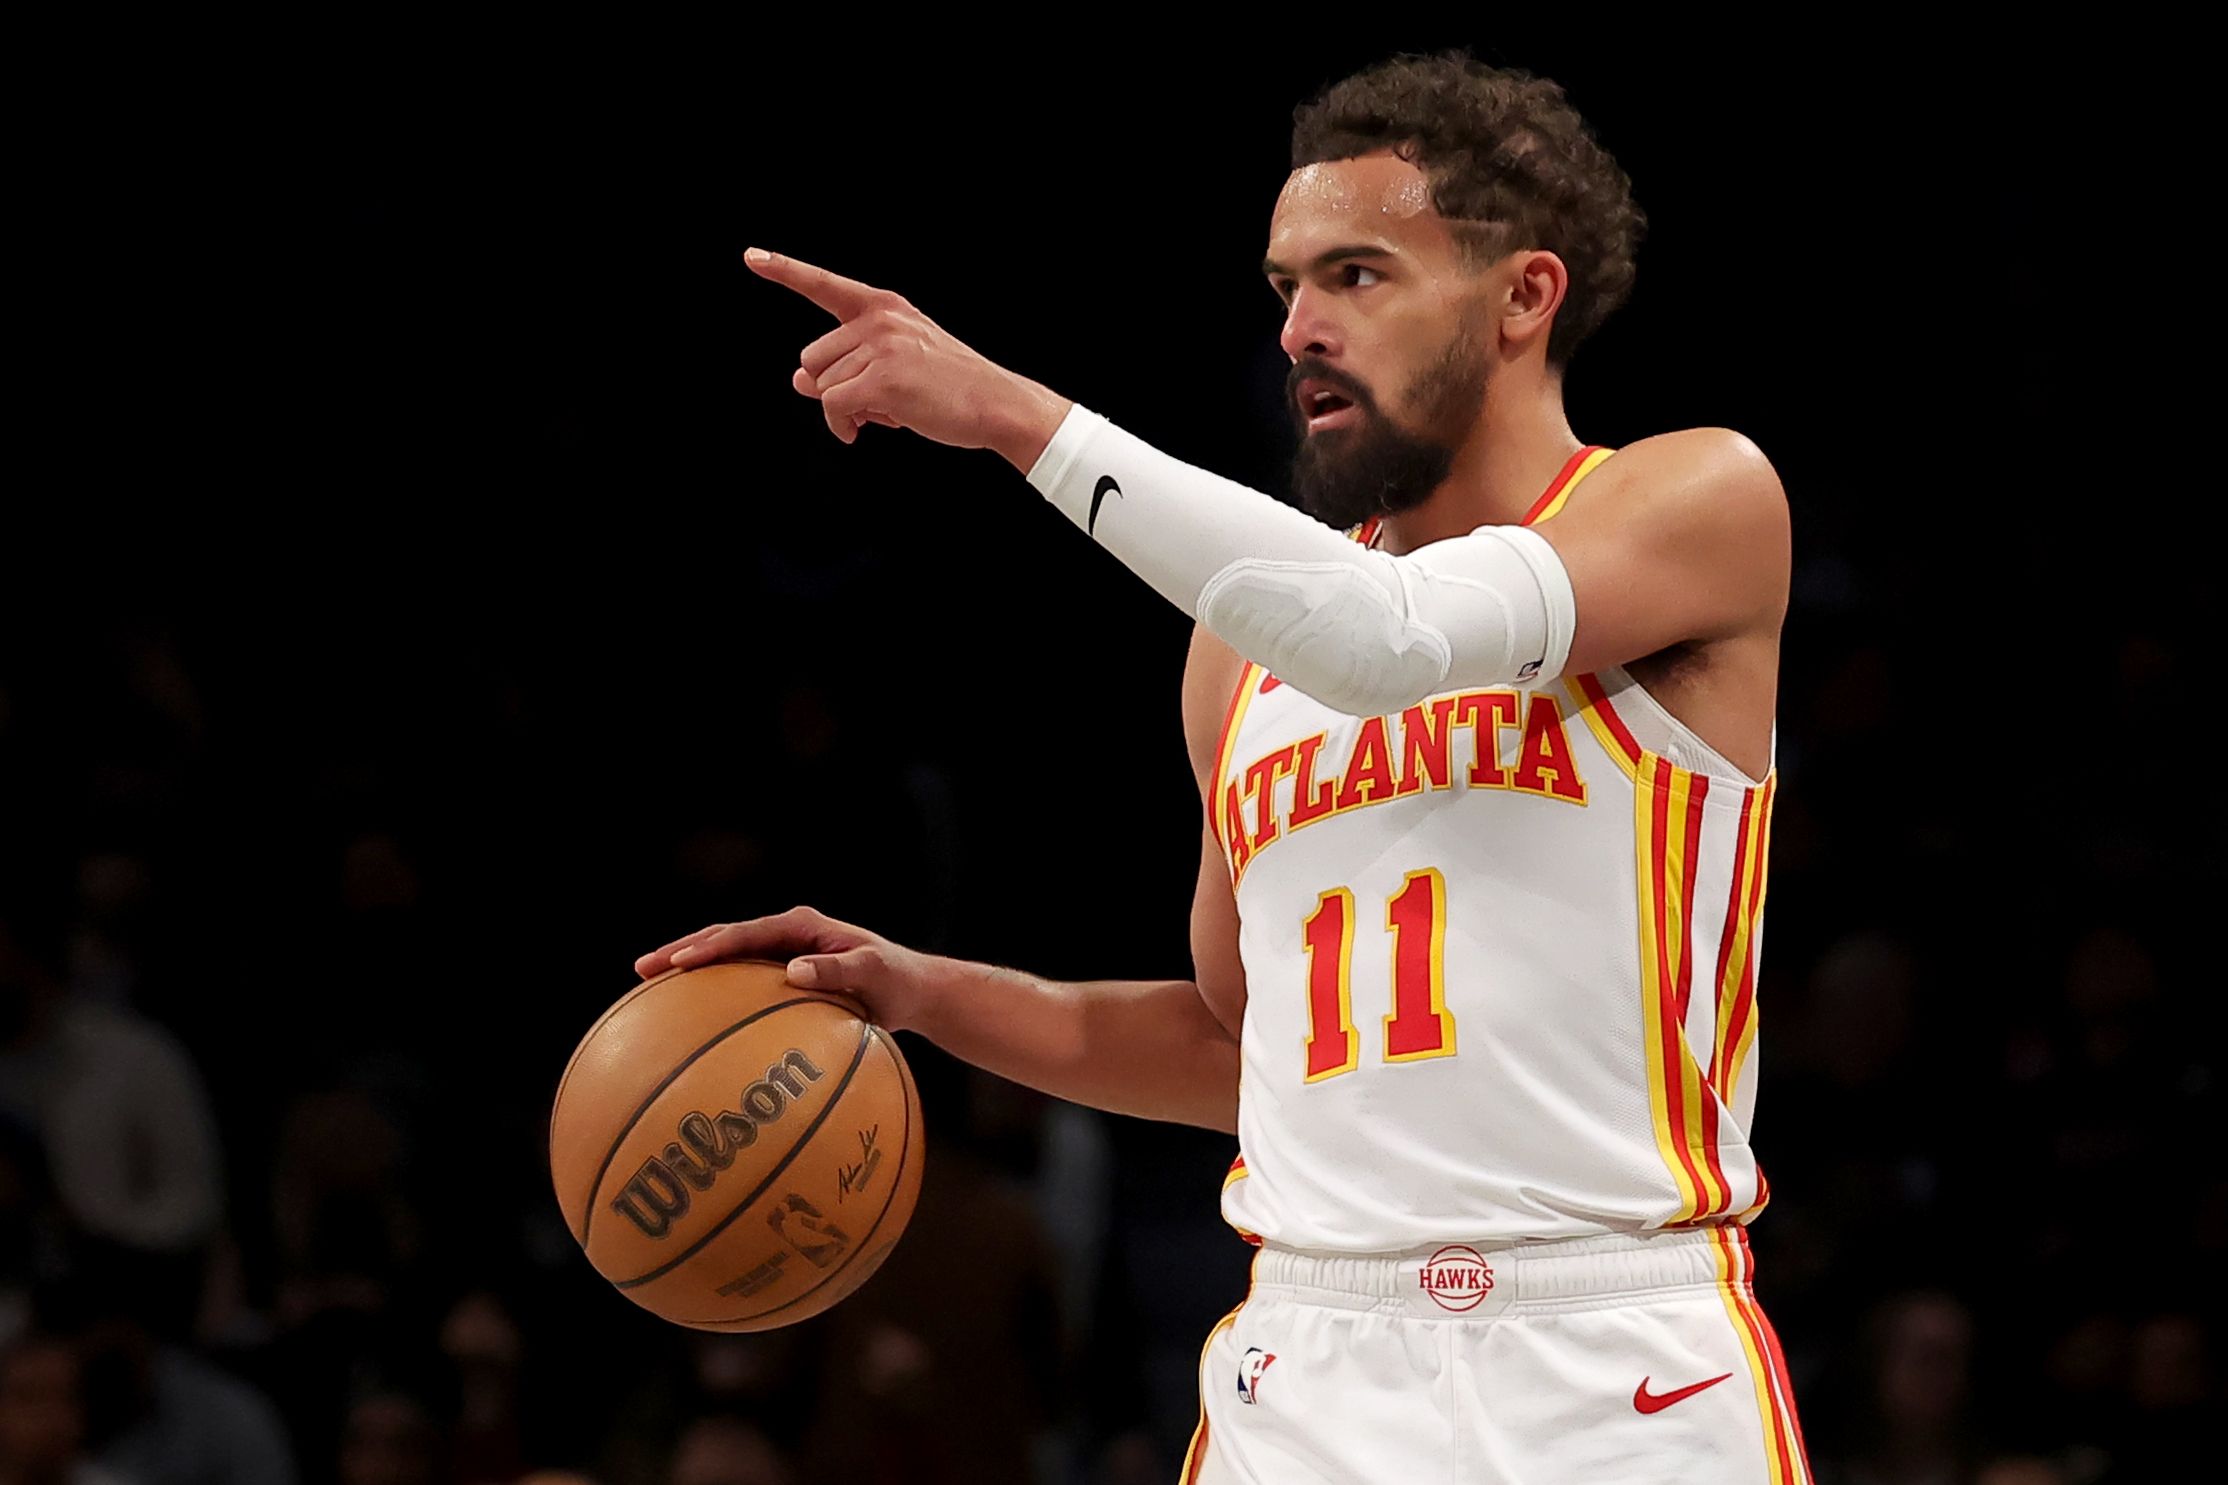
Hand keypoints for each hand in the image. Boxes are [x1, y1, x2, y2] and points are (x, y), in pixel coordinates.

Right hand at [634, 905, 943, 1034]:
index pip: (745, 932)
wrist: (911, 990)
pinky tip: (685, 1019)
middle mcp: (786, 933)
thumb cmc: (896, 981)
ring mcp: (781, 952)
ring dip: (688, 967)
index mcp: (802, 925)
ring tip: (646, 985)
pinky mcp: (781, 975)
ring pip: (725, 957)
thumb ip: (837, 968)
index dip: (711, 946)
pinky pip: (739, 983)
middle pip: (723, 938)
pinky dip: (711, 993)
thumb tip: (794, 970)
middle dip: (682, 951)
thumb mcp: (873, 972)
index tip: (680, 963)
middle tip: (641, 969)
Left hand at [745, 246, 1070, 465]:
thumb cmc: (948, 387)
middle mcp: (880, 319)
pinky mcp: (882, 378)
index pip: (824, 285)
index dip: (785, 270)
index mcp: (885, 307)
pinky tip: (863, 431)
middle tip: (874, 400)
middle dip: (834, 387)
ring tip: (885, 411)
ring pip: (822, 385)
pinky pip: (833, 406)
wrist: (995, 404)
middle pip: (813, 359)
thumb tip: (797, 380)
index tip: (752, 257)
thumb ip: (845, 366)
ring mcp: (881, 346)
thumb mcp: (894, 366)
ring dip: (844, 409)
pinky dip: (842, 426)